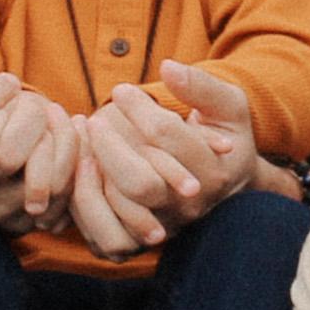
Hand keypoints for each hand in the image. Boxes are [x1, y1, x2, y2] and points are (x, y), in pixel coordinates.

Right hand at [0, 47, 63, 231]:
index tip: (7, 83)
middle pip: (9, 154)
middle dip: (30, 116)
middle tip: (34, 102)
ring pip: (45, 178)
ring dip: (59, 139)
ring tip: (55, 117)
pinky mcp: (21, 224)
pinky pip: (63, 197)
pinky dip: (73, 164)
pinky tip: (65, 141)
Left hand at [64, 67, 253, 255]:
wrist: (225, 187)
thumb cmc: (223, 138)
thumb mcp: (227, 107)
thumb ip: (201, 85)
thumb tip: (168, 67)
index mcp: (213, 172)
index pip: (165, 137)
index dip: (138, 108)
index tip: (122, 90)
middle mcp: (187, 208)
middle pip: (140, 183)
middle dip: (108, 145)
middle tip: (95, 119)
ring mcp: (163, 230)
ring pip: (116, 213)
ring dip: (90, 175)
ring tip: (83, 143)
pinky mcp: (137, 242)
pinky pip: (101, 235)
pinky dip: (83, 203)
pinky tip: (82, 170)